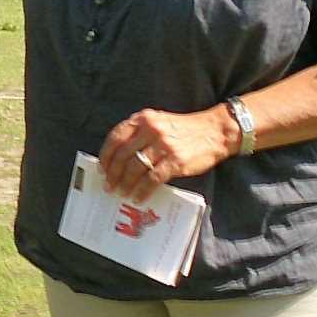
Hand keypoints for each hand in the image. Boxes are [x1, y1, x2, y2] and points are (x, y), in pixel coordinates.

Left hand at [97, 108, 236, 201]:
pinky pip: (152, 179)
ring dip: (125, 184)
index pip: (115, 137)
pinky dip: (142, 191)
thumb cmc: (184, 129)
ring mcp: (163, 146)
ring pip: (135, 168)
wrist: (215, 131)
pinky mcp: (175, 161)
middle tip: (109, 185)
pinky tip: (138, 197)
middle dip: (113, 173)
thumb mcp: (158, 122)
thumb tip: (118, 158)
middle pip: (122, 155)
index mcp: (143, 119)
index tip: (101, 169)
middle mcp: (151, 130)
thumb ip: (139, 133)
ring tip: (122, 193)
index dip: (106, 155)